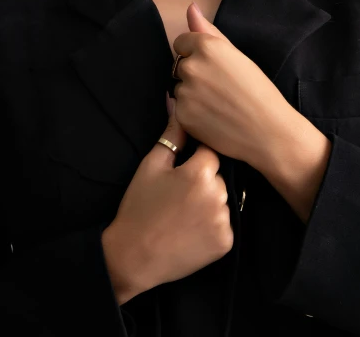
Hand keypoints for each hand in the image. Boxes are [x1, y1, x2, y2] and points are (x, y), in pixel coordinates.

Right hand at [101, 96, 233, 300]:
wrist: (133, 256)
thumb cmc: (140, 206)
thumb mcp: (152, 165)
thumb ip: (172, 134)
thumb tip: (178, 103)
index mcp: (201, 172)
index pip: (210, 151)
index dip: (195, 160)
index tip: (181, 172)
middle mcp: (218, 194)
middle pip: (218, 176)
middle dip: (203, 181)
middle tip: (178, 196)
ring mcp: (224, 221)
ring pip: (223, 200)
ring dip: (209, 203)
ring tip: (183, 214)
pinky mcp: (226, 243)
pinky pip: (225, 224)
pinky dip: (213, 226)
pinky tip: (191, 230)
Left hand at [171, 3, 291, 169]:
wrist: (268, 131)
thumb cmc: (258, 90)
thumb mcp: (236, 54)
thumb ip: (208, 31)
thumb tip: (190, 7)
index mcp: (206, 46)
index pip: (181, 42)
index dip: (196, 53)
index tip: (214, 67)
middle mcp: (191, 66)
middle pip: (180, 65)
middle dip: (194, 73)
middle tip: (220, 88)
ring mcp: (185, 92)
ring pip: (179, 87)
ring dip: (192, 93)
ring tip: (218, 104)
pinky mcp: (182, 115)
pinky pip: (180, 109)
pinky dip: (192, 113)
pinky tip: (212, 118)